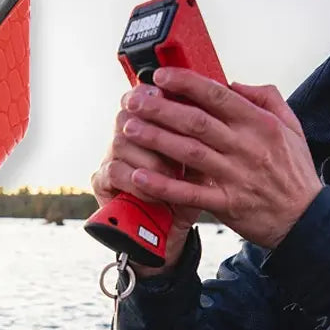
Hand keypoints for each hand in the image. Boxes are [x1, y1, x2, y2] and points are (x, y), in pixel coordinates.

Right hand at [90, 83, 202, 274]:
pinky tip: (154, 189)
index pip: (145, 95)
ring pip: (121, 141)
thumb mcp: (207, 162)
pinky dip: (137, 180)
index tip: (170, 95)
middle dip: (154, 124)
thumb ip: (212, 134)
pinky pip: (114, 172)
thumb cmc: (192, 195)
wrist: (174, 235)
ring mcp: (112, 158)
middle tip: (179, 138)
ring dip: (150, 156)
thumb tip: (227, 102)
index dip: (156, 93)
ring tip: (172, 172)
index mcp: (151, 123)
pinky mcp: (102, 183)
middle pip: (128, 113)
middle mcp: (127, 136)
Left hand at [114, 67, 322, 249]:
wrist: (305, 219)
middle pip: (196, 122)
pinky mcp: (228, 204)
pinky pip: (190, 193)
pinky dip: (163, 185)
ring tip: (130, 129)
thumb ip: (265, 98)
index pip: (217, 95)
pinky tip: (140, 176)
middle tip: (133, 101)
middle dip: (160, 109)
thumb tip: (233, 84)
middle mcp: (246, 147)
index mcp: (260, 124)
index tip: (160, 77)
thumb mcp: (291, 126)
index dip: (185, 83)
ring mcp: (236, 176)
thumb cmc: (294, 172)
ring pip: (188, 153)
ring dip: (156, 140)